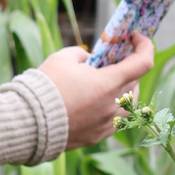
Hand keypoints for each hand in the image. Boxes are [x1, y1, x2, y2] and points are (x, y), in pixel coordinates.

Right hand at [39, 33, 154, 148]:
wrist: (28, 123)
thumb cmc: (46, 87)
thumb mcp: (64, 58)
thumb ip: (82, 55)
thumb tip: (89, 61)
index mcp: (109, 84)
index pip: (143, 62)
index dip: (145, 46)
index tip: (135, 38)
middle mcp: (113, 106)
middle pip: (135, 82)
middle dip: (128, 68)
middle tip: (113, 60)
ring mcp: (107, 124)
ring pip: (128, 104)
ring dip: (123, 90)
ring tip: (107, 82)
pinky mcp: (97, 136)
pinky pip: (115, 120)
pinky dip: (112, 108)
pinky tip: (98, 102)